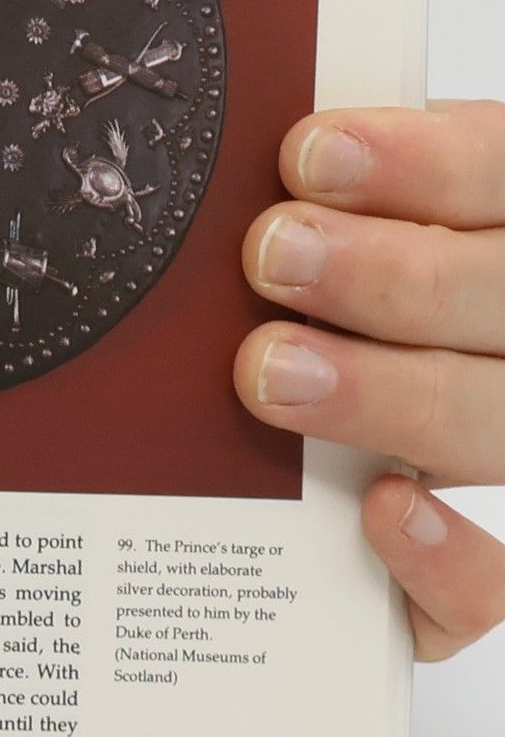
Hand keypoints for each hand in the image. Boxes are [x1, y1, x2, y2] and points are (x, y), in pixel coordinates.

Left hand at [236, 100, 504, 660]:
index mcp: (501, 233)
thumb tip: (257, 179)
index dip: (421, 161)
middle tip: (272, 256)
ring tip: (270, 371)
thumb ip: (331, 217)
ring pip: (497, 423)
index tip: (308, 156)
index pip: (500, 173)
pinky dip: (455, 553)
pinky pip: (500, 580)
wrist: (374, 505)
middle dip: (385, 273)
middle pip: (499, 295)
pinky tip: (389, 508)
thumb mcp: (347, 252)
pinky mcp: (492, 567)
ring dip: (388, 392)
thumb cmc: (339, 337)